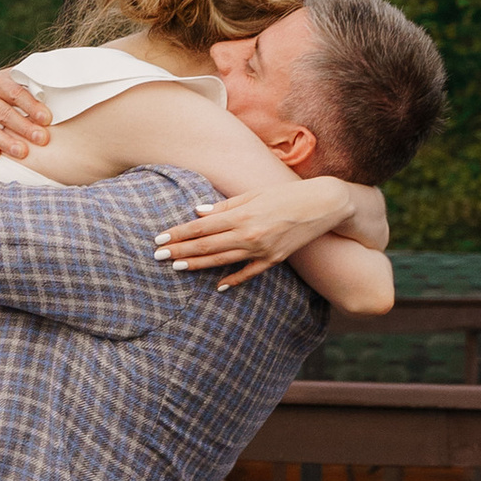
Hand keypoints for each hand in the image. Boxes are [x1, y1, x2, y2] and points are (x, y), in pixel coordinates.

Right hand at [0, 69, 52, 162]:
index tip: (47, 119)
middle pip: (3, 113)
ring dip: (5, 141)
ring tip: (22, 152)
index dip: (31, 106)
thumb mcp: (14, 83)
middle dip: (23, 127)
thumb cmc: (4, 92)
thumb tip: (58, 92)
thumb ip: (31, 87)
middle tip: (41, 139)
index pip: (16, 93)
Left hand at [153, 183, 357, 285]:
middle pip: (206, 246)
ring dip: (197, 265)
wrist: (322, 205)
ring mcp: (261, 250)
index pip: (200, 227)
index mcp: (241, 215)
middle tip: (158, 256)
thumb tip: (198, 213)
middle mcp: (248, 234)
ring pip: (221, 261)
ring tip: (177, 267)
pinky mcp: (274, 260)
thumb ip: (224, 206)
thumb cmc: (285, 194)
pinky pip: (248, 273)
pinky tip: (217, 286)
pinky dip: (232, 280)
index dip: (178, 233)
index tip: (160, 238)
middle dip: (180, 251)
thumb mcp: (254, 194)